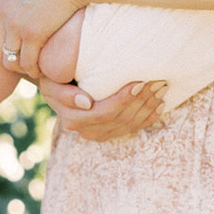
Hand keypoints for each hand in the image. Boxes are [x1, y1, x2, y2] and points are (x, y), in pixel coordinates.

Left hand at [0, 0, 86, 79]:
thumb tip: (16, 12)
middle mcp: (3, 11)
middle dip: (2, 65)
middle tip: (15, 71)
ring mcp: (16, 23)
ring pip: (9, 60)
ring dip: (20, 68)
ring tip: (30, 70)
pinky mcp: (33, 33)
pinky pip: (28, 62)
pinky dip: (32, 70)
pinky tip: (40, 70)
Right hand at [38, 77, 165, 140]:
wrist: (56, 86)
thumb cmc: (55, 79)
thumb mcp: (51, 84)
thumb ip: (64, 94)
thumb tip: (86, 103)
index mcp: (74, 119)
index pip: (106, 112)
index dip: (125, 99)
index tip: (139, 82)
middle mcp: (88, 131)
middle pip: (122, 118)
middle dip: (142, 100)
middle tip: (158, 80)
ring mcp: (100, 135)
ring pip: (130, 124)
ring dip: (149, 106)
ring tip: (162, 87)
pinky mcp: (110, 134)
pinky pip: (133, 128)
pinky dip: (149, 116)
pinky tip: (161, 105)